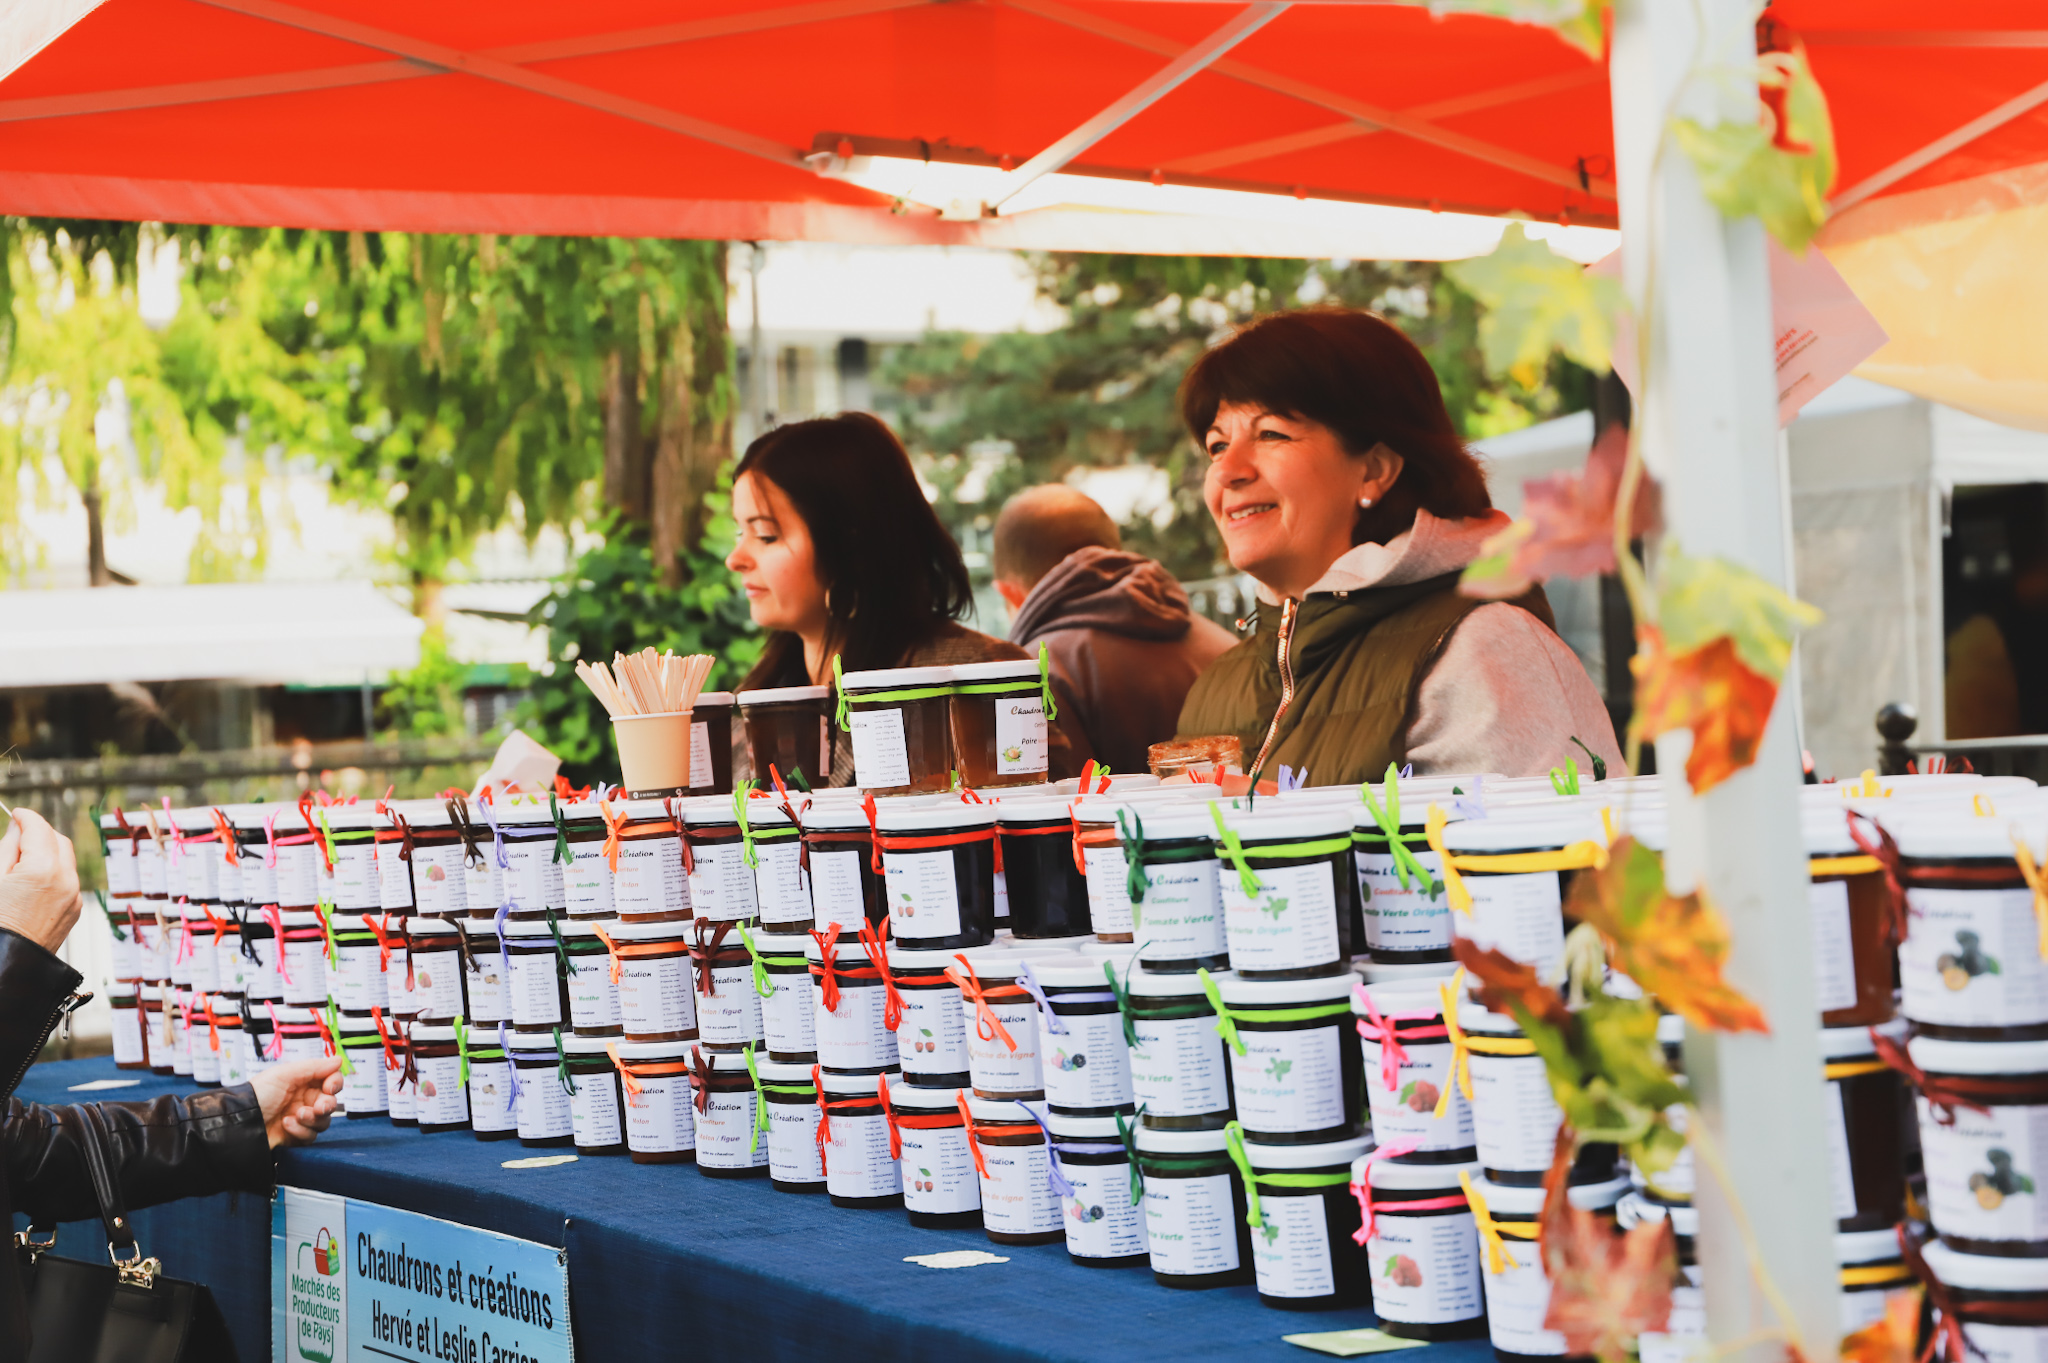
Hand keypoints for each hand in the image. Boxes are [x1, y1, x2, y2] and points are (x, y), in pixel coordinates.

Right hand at [0, 808, 81, 952]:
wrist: (8, 962)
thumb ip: (8, 847)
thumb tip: (18, 827)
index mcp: (43, 869)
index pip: (39, 829)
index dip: (26, 817)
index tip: (16, 813)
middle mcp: (66, 879)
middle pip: (58, 840)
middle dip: (40, 833)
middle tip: (17, 835)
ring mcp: (74, 896)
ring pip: (66, 859)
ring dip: (48, 852)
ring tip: (22, 860)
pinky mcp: (75, 909)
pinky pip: (68, 879)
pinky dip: (54, 871)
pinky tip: (32, 880)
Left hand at [251, 1056, 343, 1149]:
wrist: (241, 1121)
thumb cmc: (259, 1093)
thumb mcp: (285, 1074)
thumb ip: (314, 1067)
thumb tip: (339, 1060)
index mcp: (304, 1082)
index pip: (331, 1081)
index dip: (335, 1083)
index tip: (329, 1088)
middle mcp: (305, 1099)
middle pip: (331, 1103)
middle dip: (326, 1105)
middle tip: (318, 1108)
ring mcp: (301, 1119)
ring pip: (324, 1121)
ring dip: (312, 1119)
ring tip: (295, 1116)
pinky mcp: (296, 1136)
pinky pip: (311, 1136)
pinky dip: (301, 1131)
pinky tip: (286, 1124)